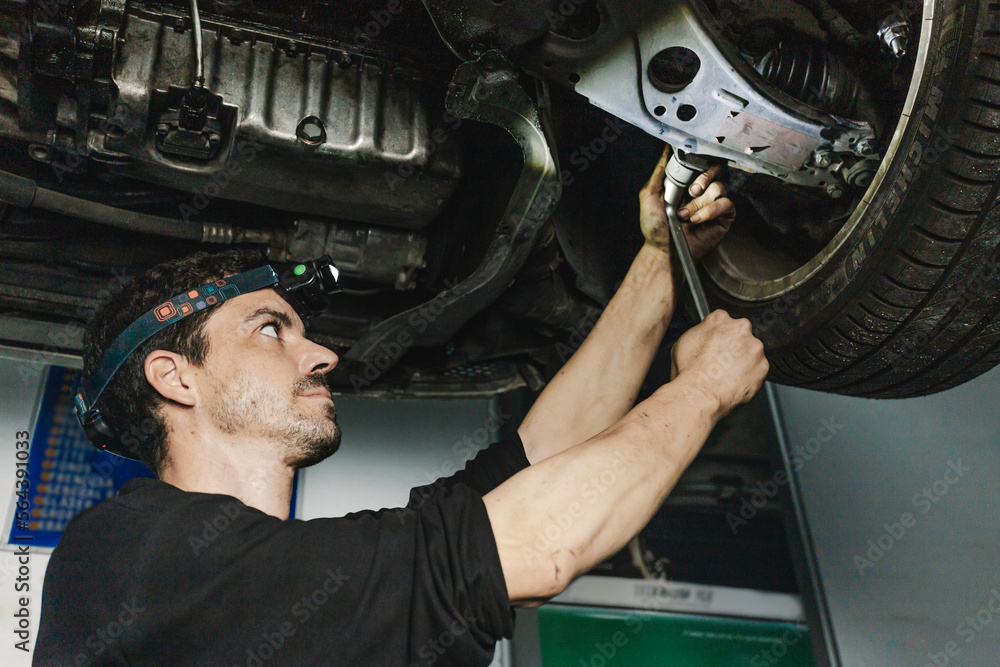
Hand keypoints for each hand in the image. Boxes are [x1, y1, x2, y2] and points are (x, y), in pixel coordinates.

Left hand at [639, 145, 735, 259]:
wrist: (664, 250)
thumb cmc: (655, 227)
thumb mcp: (649, 195)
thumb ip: (659, 171)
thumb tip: (666, 149)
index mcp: (686, 182)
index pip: (701, 162)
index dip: (699, 162)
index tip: (690, 168)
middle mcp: (701, 191)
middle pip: (717, 169)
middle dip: (704, 177)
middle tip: (692, 190)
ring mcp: (713, 203)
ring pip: (719, 188)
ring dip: (700, 202)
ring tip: (686, 215)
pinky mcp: (724, 216)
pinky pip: (726, 204)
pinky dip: (711, 210)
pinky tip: (697, 219)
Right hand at [669, 310, 768, 418]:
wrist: (700, 394)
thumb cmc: (689, 371)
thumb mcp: (683, 342)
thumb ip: (700, 333)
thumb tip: (703, 335)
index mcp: (720, 319)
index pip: (723, 320)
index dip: (719, 334)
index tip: (716, 343)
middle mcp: (741, 328)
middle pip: (741, 333)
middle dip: (734, 345)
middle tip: (722, 360)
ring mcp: (755, 347)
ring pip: (752, 351)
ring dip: (743, 360)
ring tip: (727, 374)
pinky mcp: (763, 366)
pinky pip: (758, 369)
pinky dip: (750, 375)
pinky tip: (735, 382)